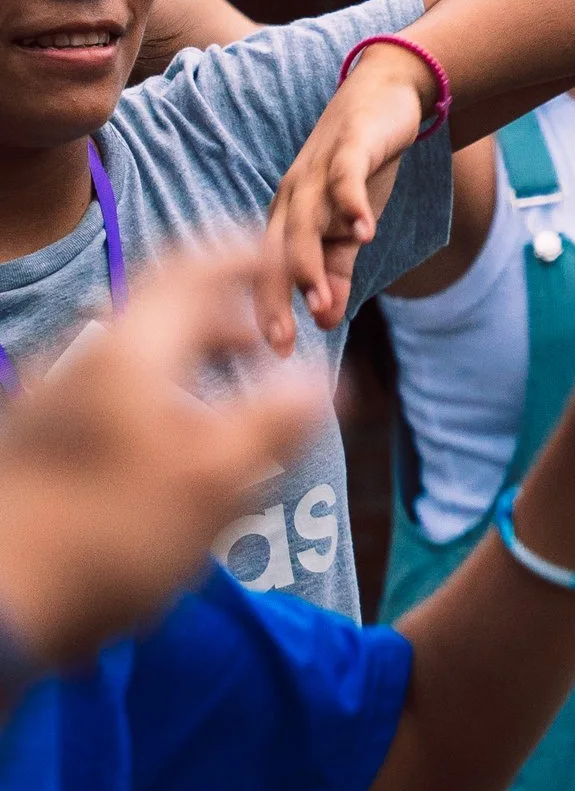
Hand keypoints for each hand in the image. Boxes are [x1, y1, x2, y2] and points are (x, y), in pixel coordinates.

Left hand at [0, 245, 325, 663]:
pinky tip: (171, 448)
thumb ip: (277, 419)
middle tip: (267, 345)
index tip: (284, 257)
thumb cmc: (115, 534)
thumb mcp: (219, 480)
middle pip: (160, 312)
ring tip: (228, 402)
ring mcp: (48, 400)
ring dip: (189, 363)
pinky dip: (156, 394)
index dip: (244, 256)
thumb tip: (325, 377)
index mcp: (131, 353)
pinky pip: (109, 392)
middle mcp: (81, 360)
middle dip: (223, 320)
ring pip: (134, 357)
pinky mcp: (33, 440)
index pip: (193, 270)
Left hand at [259, 40, 439, 351]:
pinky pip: (346, 178)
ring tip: (317, 301)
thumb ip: (338, 268)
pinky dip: (352, 205)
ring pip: (304, 219)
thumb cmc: (361, 163)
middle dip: (274, 297)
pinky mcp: (350, 146)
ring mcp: (317, 169)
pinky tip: (367, 234)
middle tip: (280, 341)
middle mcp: (293, 194)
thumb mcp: (350, 223)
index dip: (269, 309)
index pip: (268, 268)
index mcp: (288, 215)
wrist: (384, 91)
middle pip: (275, 250)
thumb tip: (326, 318)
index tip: (276, 352)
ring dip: (308, 261)